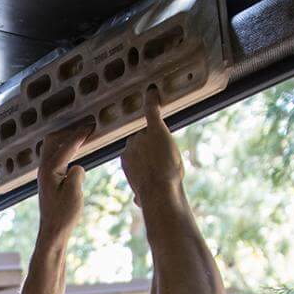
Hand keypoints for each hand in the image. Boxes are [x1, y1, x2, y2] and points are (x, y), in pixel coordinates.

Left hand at [37, 120, 94, 230]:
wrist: (53, 232)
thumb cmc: (63, 216)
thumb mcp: (74, 194)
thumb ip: (76, 174)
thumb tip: (76, 166)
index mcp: (49, 170)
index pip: (66, 146)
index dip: (80, 134)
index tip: (92, 125)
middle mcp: (43, 169)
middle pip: (52, 140)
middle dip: (69, 132)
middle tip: (86, 129)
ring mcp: (44, 175)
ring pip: (52, 148)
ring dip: (65, 141)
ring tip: (81, 138)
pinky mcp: (48, 181)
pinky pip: (54, 158)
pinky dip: (64, 150)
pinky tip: (74, 154)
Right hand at [121, 87, 183, 207]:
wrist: (159, 192)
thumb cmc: (152, 196)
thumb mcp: (141, 195)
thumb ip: (138, 195)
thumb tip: (136, 201)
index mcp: (126, 161)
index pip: (135, 150)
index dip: (146, 155)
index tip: (151, 161)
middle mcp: (130, 146)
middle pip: (143, 139)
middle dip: (152, 146)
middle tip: (163, 159)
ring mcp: (141, 137)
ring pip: (151, 132)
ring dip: (158, 138)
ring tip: (167, 153)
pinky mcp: (155, 128)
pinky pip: (151, 111)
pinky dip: (152, 101)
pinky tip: (153, 92)